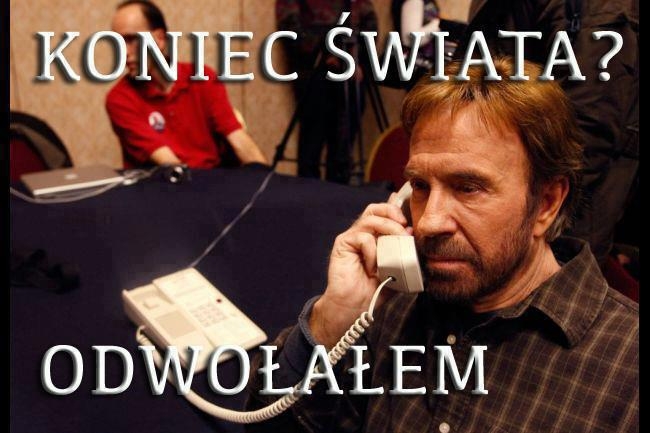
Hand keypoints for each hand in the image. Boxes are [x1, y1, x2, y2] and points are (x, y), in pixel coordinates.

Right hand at [309, 194, 410, 348]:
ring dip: (388, 231)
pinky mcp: (343, 243)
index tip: (409, 221)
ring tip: (394, 249)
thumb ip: (405, 252)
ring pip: (371, 219)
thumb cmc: (375, 289)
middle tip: (405, 231)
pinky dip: (372, 252)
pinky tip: (373, 268)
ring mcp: (352, 237)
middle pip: (376, 209)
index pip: (385, 213)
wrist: (355, 306)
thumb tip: (411, 232)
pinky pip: (363, 237)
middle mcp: (363, 233)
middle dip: (393, 214)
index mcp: (376, 236)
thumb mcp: (398, 270)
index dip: (396, 208)